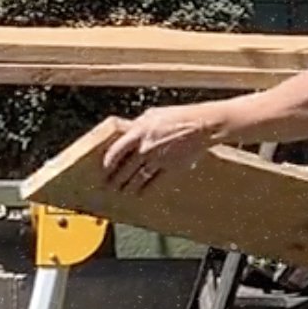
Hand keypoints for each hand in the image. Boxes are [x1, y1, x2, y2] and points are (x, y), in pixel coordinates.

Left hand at [102, 102, 225, 191]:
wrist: (203, 125)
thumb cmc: (179, 116)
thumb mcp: (153, 115)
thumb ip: (137, 126)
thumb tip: (125, 135)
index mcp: (139, 132)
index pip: (115, 151)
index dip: (108, 163)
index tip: (104, 169)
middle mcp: (146, 148)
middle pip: (125, 169)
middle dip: (115, 180)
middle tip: (109, 186)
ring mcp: (159, 159)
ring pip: (137, 179)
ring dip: (128, 188)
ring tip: (123, 192)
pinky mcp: (171, 168)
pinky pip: (154, 184)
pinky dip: (146, 191)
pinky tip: (141, 194)